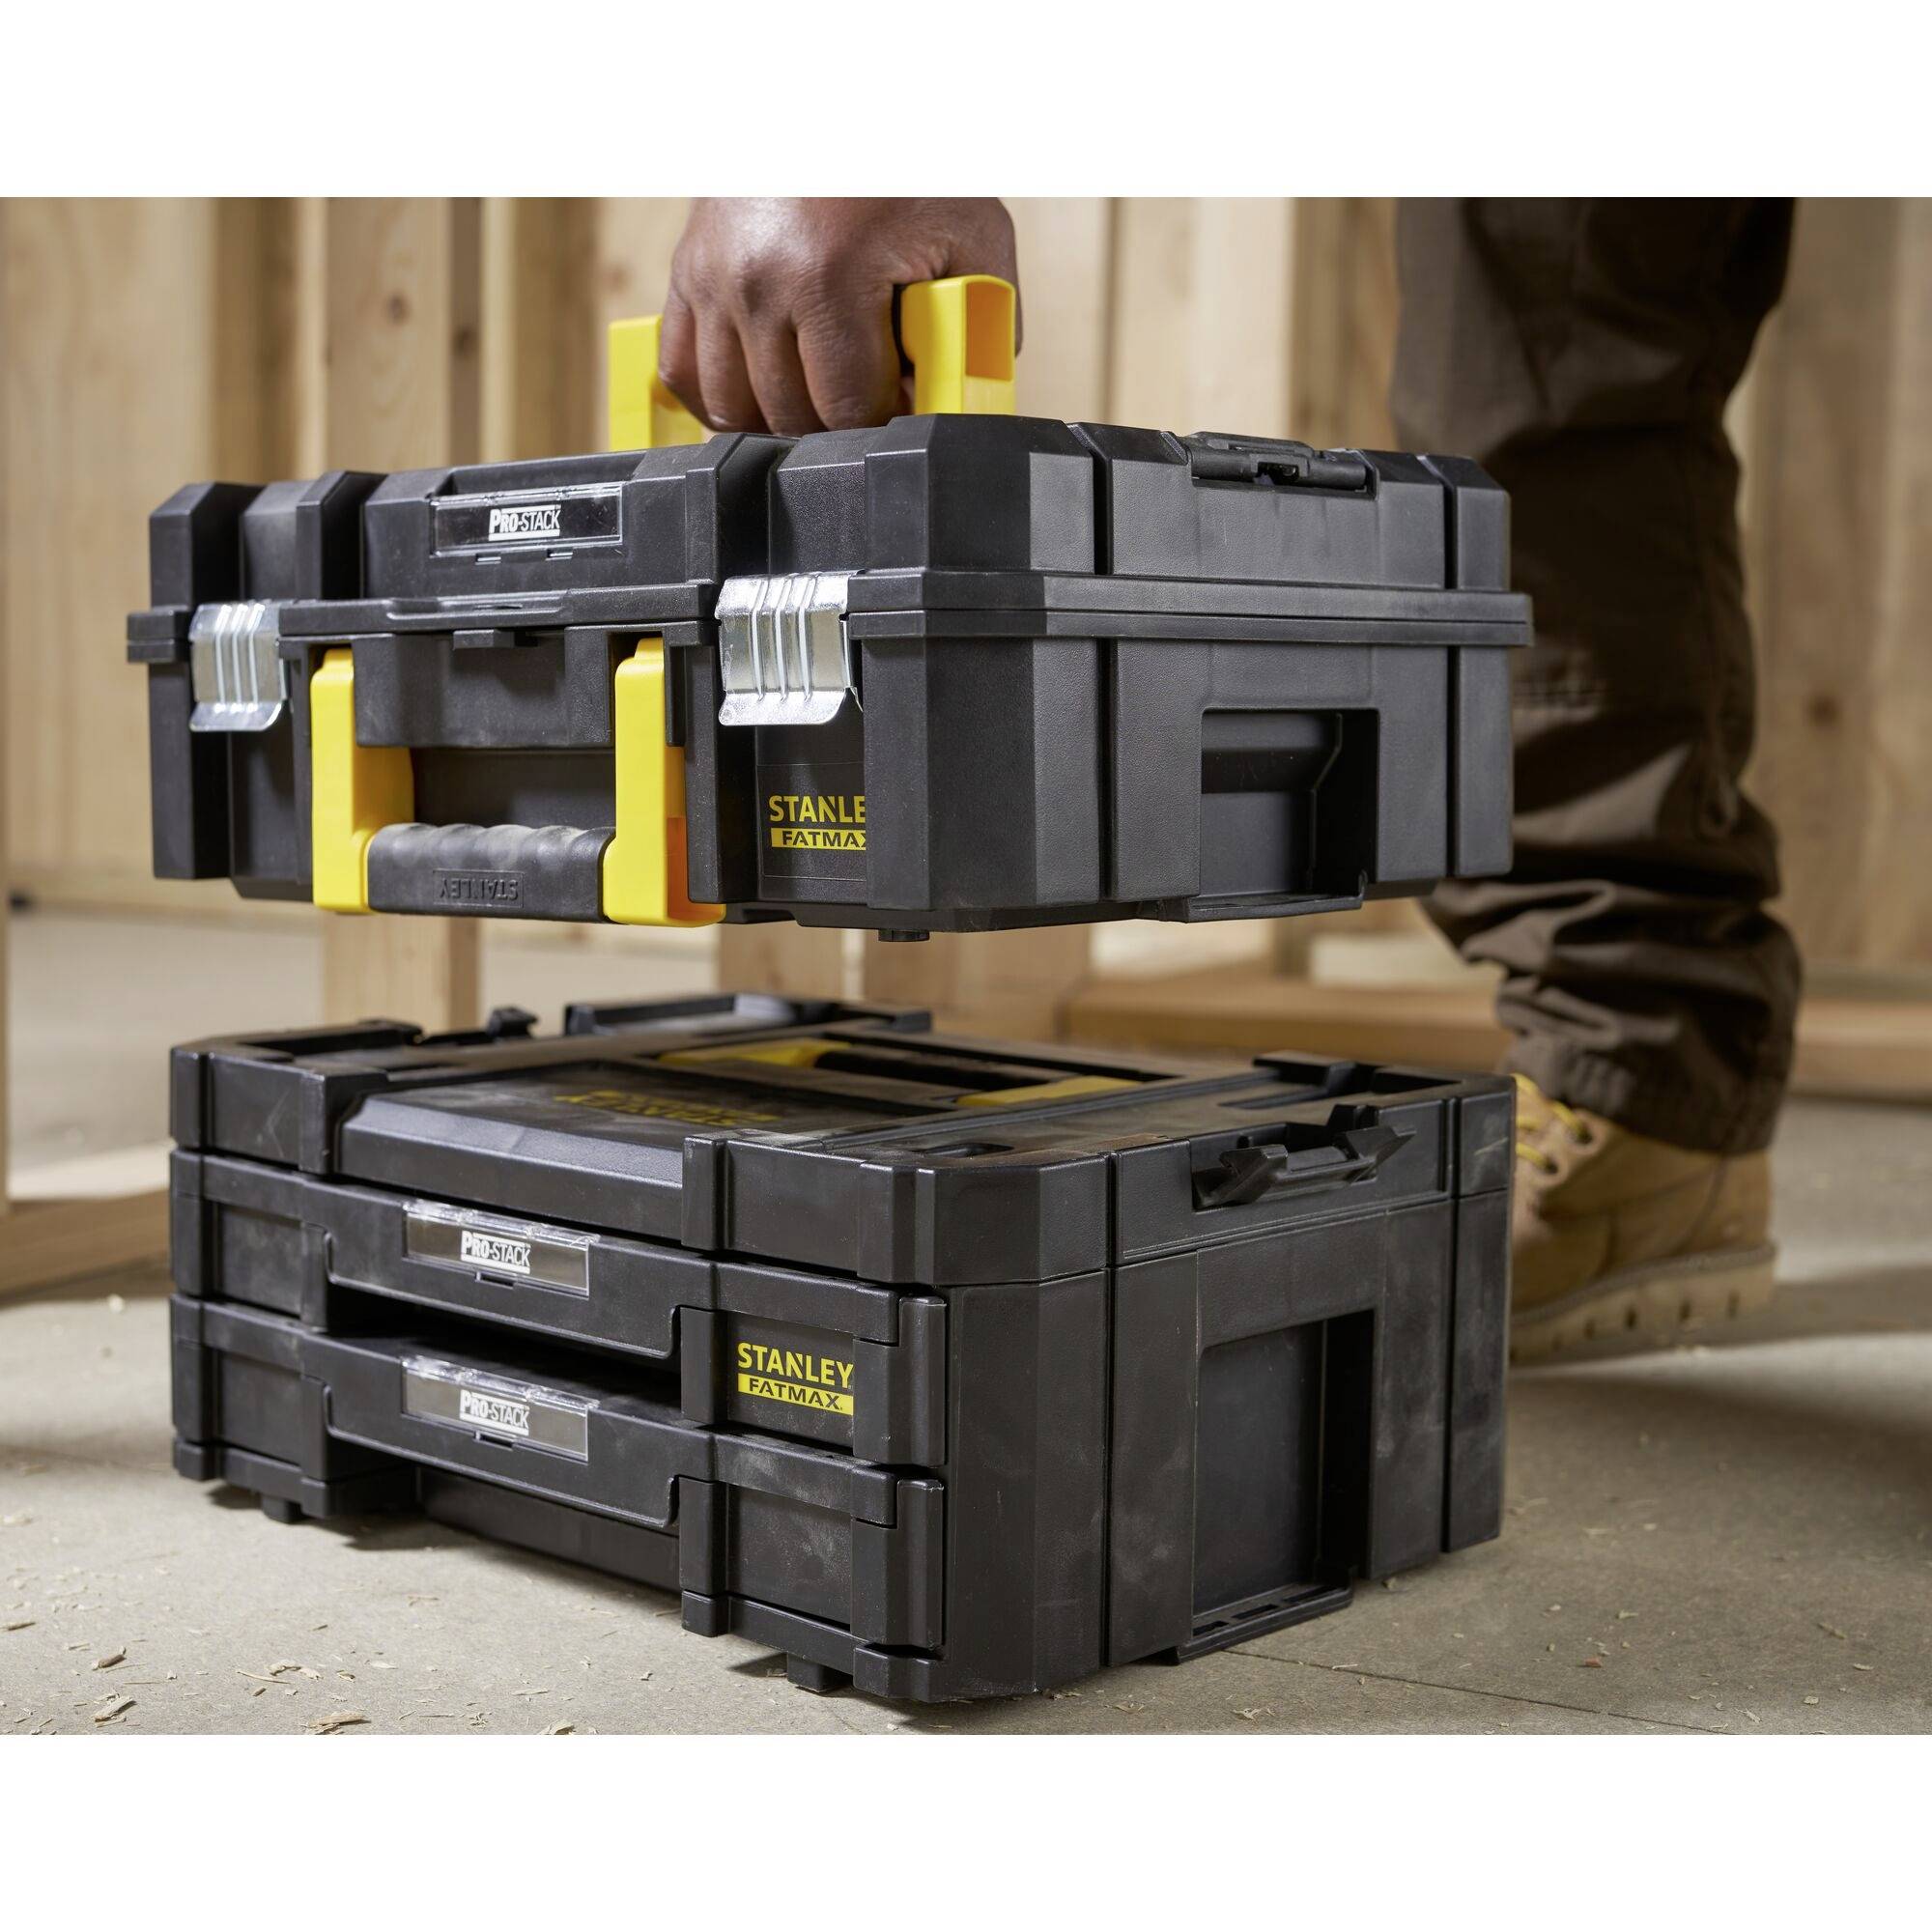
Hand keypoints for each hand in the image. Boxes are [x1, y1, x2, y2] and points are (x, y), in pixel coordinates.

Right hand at [660, 198, 1018, 434]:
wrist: (833, 101)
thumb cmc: (906, 169)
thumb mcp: (971, 238)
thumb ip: (974, 329)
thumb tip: (955, 405)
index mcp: (828, 276)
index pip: (846, 410)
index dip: (882, 420)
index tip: (900, 399)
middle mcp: (757, 281)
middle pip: (788, 415)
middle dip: (836, 421)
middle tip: (867, 391)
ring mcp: (712, 278)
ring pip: (731, 408)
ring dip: (778, 418)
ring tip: (818, 394)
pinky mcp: (686, 274)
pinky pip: (682, 372)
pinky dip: (718, 400)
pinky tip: (759, 395)